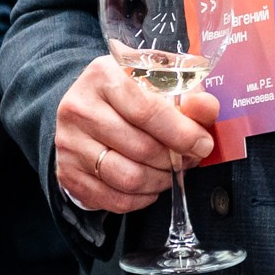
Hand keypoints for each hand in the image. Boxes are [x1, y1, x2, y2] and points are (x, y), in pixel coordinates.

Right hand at [54, 53, 219, 213]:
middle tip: (188, 160)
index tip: (202, 145)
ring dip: (159, 181)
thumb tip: (207, 109)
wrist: (87, 107)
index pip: (147, 111)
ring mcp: (69, 142)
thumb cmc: (132, 93)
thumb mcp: (162, 82)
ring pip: (127, 178)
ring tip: (169, 172)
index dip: (181, 133)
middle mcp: (79, 107)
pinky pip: (113, 199)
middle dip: (173, 160)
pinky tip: (149, 185)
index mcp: (103, 75)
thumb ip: (189, 95)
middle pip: (140, 148)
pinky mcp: (67, 173)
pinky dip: (140, 199)